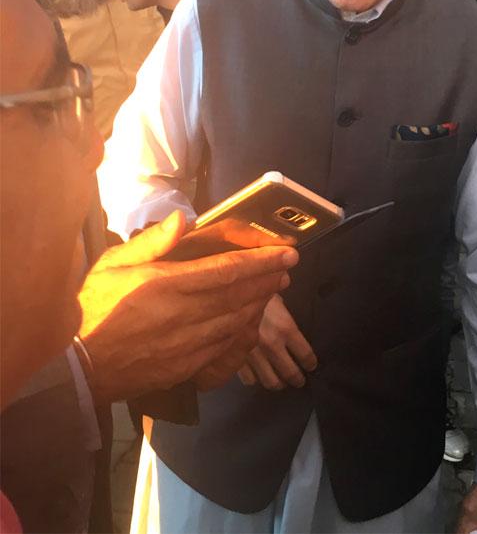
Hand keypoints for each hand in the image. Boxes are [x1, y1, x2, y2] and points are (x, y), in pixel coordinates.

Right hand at [77, 211, 297, 401]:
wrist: (78, 365)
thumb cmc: (94, 306)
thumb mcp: (113, 263)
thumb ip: (152, 241)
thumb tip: (184, 220)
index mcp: (167, 284)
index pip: (227, 270)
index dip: (261, 261)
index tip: (286, 254)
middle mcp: (183, 315)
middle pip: (239, 295)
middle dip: (268, 280)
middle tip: (286, 269)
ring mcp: (187, 345)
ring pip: (237, 322)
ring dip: (261, 305)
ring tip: (275, 289)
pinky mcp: (186, 368)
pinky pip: (227, 350)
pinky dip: (245, 335)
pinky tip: (252, 324)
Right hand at [237, 295, 316, 389]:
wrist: (225, 296)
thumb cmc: (254, 291)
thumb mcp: (274, 298)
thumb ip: (283, 316)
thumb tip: (289, 325)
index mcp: (285, 328)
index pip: (305, 354)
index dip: (311, 362)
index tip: (311, 366)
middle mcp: (272, 345)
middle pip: (291, 373)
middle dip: (298, 379)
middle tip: (300, 380)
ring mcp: (254, 355)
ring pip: (271, 382)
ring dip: (278, 383)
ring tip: (280, 382)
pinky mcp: (237, 361)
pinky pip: (250, 380)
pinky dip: (255, 379)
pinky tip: (257, 375)